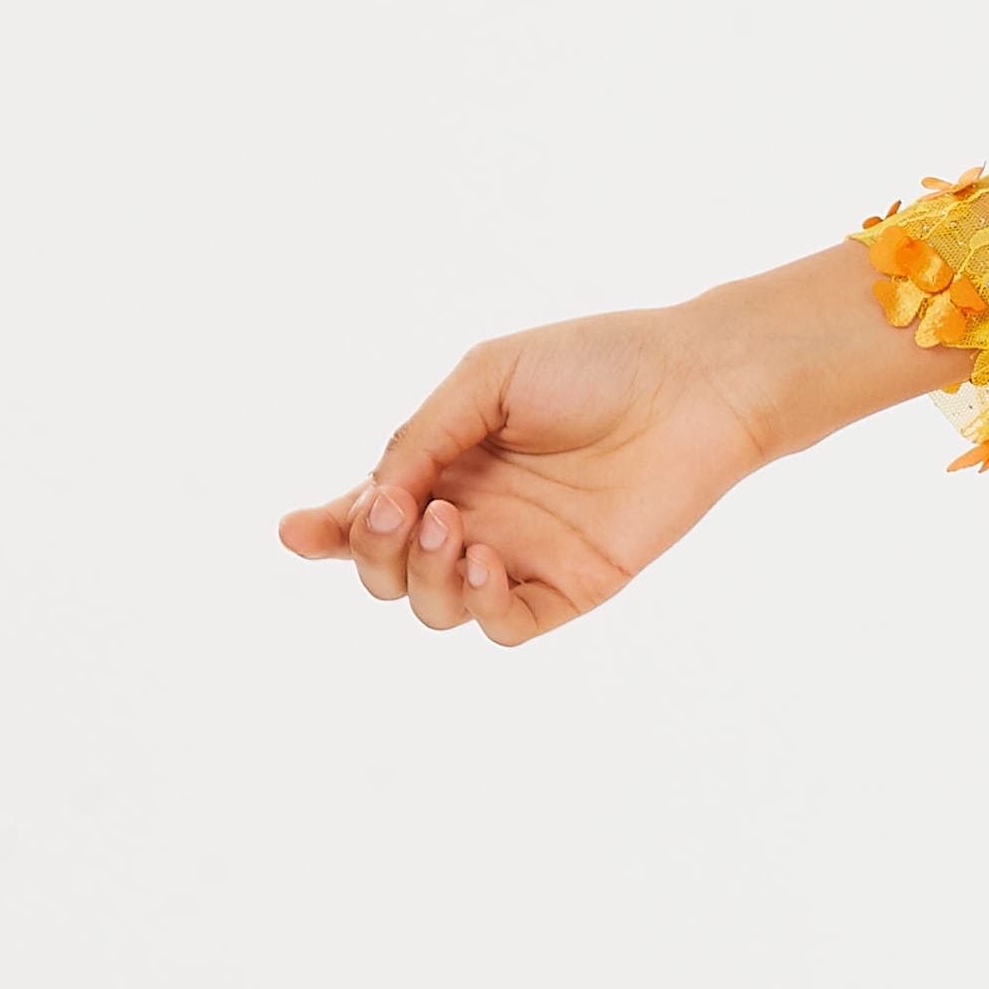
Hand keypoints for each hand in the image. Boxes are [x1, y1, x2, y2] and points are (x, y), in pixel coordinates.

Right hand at [278, 246, 954, 647]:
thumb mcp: (486, 379)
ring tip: (450, 522)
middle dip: (367, 548)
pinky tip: (487, 560)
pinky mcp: (572, 586)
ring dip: (421, 574)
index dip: (325, 530)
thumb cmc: (595, 364)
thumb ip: (423, 436)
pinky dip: (481, 604)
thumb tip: (372, 495)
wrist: (693, 381)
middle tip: (388, 507)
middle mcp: (475, 518)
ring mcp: (521, 556)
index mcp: (445, 466)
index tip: (295, 531)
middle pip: (388, 570)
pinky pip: (505, 625)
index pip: (367, 514)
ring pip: (436, 606)